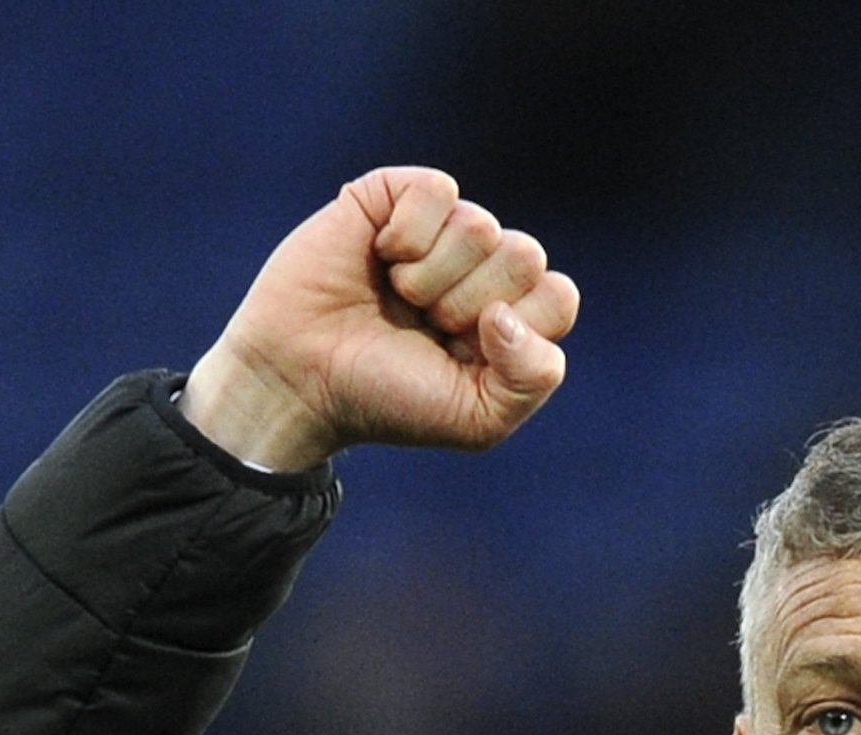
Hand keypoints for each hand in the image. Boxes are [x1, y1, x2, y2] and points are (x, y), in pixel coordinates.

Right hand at [179, 167, 579, 469]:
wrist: (302, 382)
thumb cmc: (389, 401)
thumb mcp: (478, 419)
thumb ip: (532, 378)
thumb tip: (509, 313)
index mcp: (512, 315)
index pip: (558, 296)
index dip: (514, 330)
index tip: (463, 353)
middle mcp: (482, 267)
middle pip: (525, 255)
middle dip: (470, 304)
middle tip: (425, 325)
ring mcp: (440, 230)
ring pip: (481, 225)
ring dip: (433, 277)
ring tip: (398, 296)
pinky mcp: (393, 197)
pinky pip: (438, 190)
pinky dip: (408, 233)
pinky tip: (381, 257)